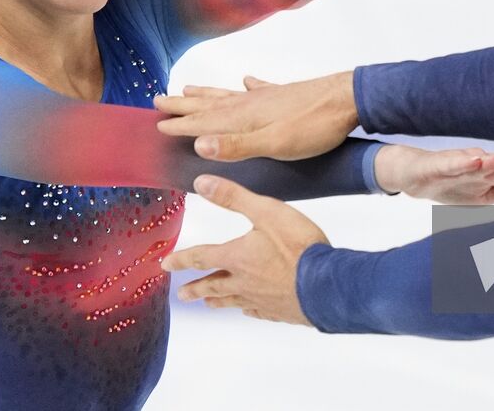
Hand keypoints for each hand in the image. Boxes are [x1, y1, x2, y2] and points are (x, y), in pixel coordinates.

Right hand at [155, 72, 355, 161]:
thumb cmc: (314, 126)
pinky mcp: (285, 95)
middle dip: (183, 105)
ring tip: (188, 89)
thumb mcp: (275, 144)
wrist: (348, 100)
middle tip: (158, 101)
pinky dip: (247, 85)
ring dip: (207, 94)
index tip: (156, 125)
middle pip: (209, 104)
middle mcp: (250, 103)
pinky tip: (245, 80)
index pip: (203, 123)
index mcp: (244, 118)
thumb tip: (199, 144)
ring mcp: (268, 97)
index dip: (180, 125)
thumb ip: (237, 145)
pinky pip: (258, 88)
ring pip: (228, 95)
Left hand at [162, 175, 324, 324]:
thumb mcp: (266, 212)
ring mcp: (261, 299)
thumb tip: (201, 183)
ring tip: (207, 303)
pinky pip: (258, 311)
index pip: (201, 257)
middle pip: (213, 285)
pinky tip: (249, 310)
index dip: (181, 260)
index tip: (166, 265)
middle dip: (195, 287)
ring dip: (217, 300)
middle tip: (182, 294)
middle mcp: (243, 281)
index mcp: (237, 257)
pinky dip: (249, 310)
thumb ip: (233, 197)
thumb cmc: (298, 247)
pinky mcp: (279, 310)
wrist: (327, 285)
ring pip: (232, 300)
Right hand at [375, 144, 493, 203]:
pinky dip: (464, 163)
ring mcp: (456, 165)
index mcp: (485, 175)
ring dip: (489, 161)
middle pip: (492, 168)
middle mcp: (473, 167)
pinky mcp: (439, 165)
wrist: (416, 177)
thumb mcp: (481, 193)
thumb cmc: (453, 182)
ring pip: (475, 165)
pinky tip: (475, 161)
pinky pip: (453, 165)